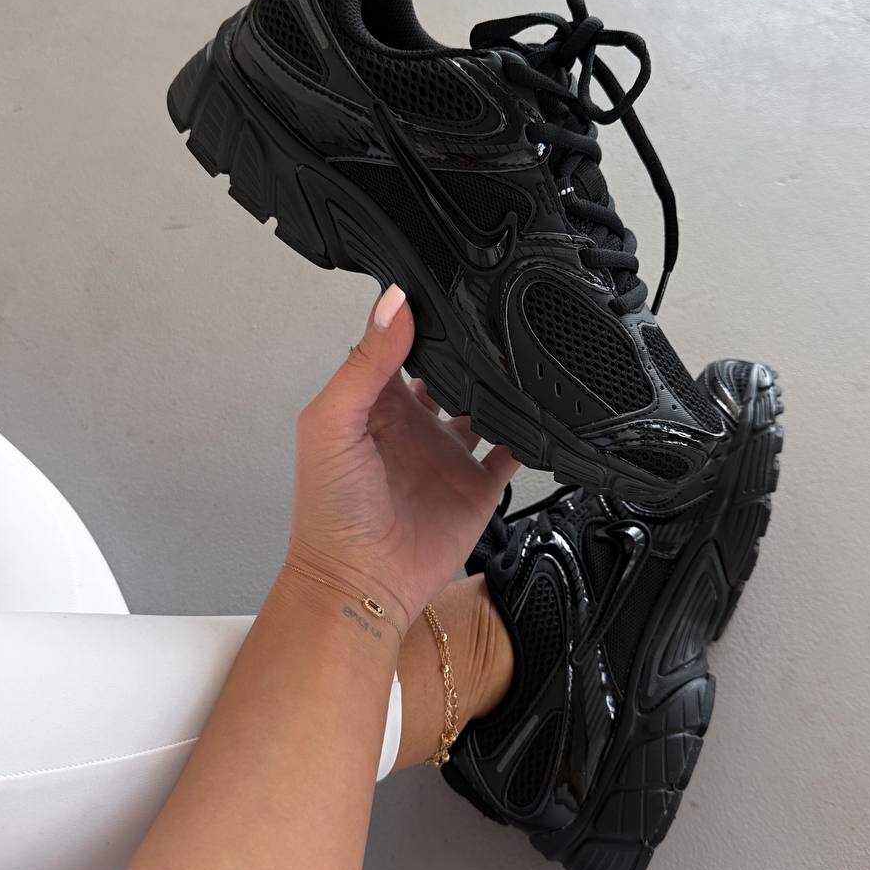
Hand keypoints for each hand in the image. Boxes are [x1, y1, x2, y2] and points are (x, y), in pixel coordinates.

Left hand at [286, 285, 516, 633]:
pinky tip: (540, 411)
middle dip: (470, 348)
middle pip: (449, 371)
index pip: (401, 345)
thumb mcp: (333, 422)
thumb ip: (365, 363)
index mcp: (375, 404)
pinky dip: (529, 432)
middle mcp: (414, 425)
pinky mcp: (478, 485)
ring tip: (523, 358)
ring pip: (484, 405)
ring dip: (501, 385)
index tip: (445, 285)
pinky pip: (512, 450)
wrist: (360, 584)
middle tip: (496, 315)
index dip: (419, 318)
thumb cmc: (329, 511)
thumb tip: (394, 303)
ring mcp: (448, 454)